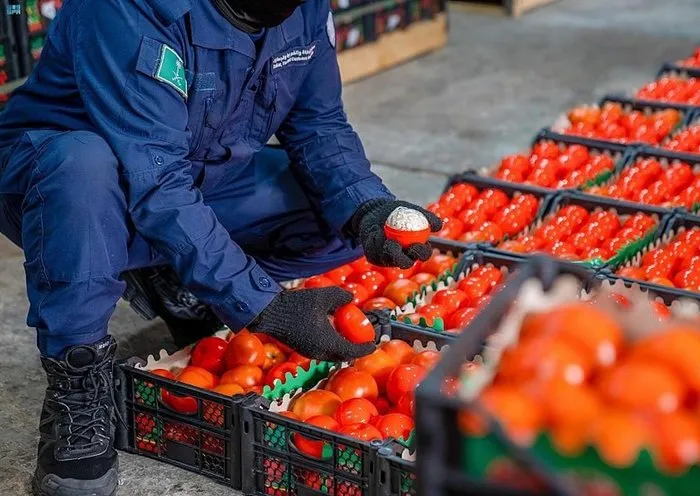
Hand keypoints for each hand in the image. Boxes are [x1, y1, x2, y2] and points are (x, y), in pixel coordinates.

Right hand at [248, 287, 374, 360]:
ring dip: (341, 347)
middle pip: (342, 355)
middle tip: (363, 341)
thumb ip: (341, 296)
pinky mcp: (301, 348)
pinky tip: (330, 331)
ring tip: (348, 335)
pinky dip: (331, 344)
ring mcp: (308, 351)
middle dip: (354, 350)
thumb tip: (351, 298)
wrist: (269, 313)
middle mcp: (319, 352)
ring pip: (331, 354)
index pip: (351, 351)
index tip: (373, 344)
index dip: (364, 348)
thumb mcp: (323, 296)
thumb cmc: (296, 305)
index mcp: (327, 343)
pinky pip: (322, 351)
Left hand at [350, 199, 442, 268]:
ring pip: (387, 258)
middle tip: (396, 245)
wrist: (377, 210)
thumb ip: (427, 217)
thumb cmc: (398, 212)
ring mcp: (388, 258)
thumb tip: (439, 225)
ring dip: (384, 245)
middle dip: (401, 258)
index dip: (421, 253)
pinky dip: (374, 243)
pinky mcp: (374, 257)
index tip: (416, 246)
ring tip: (380, 232)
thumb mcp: (413, 211)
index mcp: (416, 248)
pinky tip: (374, 233)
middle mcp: (404, 256)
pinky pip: (374, 254)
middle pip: (406, 263)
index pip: (423, 254)